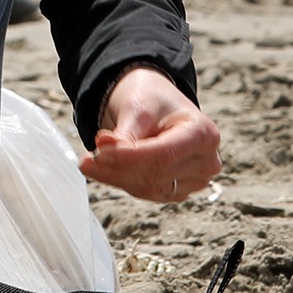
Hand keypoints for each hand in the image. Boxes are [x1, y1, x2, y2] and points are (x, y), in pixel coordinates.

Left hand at [79, 69, 220, 203]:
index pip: (163, 154)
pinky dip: (122, 181)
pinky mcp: (178, 190)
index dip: (129, 157)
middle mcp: (206, 161)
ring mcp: (194, 180)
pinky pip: (146, 192)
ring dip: (115, 178)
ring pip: (149, 188)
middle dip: (117, 168)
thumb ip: (125, 133)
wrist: (156, 104)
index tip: (98, 150)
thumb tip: (104, 151)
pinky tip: (104, 170)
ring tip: (89, 163)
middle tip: (86, 159)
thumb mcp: (138, 108)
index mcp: (204, 134)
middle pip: (156, 174)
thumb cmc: (152, 99)